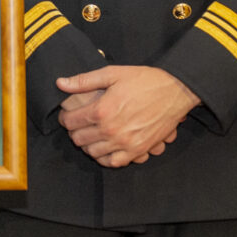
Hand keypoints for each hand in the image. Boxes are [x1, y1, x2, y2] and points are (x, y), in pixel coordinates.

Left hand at [56, 66, 198, 167]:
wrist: (175, 91)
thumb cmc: (145, 80)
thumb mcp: (113, 73)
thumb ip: (84, 80)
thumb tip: (60, 83)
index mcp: (102, 110)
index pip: (70, 121)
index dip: (64, 117)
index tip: (67, 114)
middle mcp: (111, 130)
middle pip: (78, 139)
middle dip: (74, 131)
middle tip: (79, 123)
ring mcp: (124, 143)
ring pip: (92, 153)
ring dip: (88, 144)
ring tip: (92, 134)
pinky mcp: (137, 151)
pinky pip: (113, 163)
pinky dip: (105, 158)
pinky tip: (105, 147)